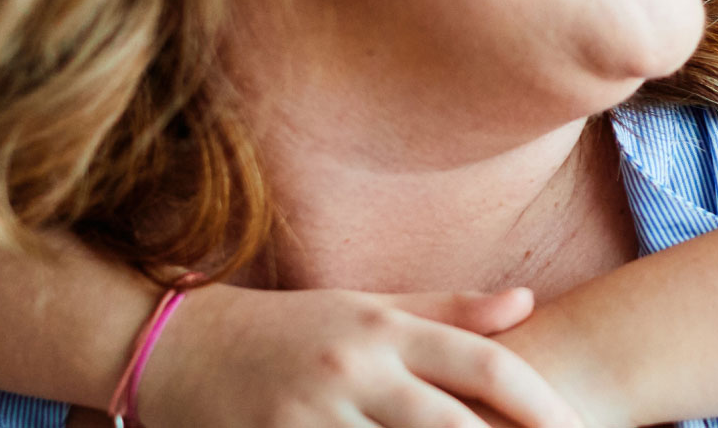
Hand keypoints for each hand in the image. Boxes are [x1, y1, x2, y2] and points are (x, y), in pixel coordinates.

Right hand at [136, 284, 584, 427]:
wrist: (178, 347)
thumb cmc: (290, 328)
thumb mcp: (369, 307)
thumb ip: (449, 310)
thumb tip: (527, 303)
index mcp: (384, 327)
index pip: (483, 365)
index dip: (540, 403)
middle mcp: (356, 368)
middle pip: (454, 424)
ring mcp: (316, 415)